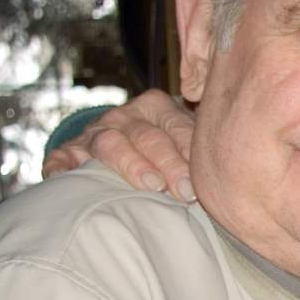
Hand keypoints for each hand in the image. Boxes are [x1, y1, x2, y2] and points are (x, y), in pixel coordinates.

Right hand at [42, 89, 196, 202]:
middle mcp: (125, 116)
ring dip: (132, 165)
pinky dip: (65, 169)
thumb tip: (236, 171)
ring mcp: (95, 132)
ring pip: (111, 144)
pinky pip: (63, 158)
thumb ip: (202, 148)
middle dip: (169, 164)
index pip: (176, 126)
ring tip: (152, 186)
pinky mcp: (69, 152)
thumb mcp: (183, 140)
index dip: (191, 152)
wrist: (115, 144)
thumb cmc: (164, 150)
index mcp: (157, 107)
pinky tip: (71, 179)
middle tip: (186, 192)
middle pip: (148, 137)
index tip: (205, 178)